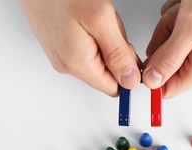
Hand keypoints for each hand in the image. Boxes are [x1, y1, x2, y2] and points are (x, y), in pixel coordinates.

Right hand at [20, 0, 141, 95]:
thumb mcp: (101, 20)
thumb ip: (118, 54)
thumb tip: (130, 80)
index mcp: (77, 63)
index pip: (114, 88)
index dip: (128, 72)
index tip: (128, 51)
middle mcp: (67, 64)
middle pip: (108, 73)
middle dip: (116, 52)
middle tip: (109, 28)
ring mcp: (62, 55)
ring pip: (100, 59)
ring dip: (106, 41)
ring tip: (95, 20)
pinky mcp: (60, 45)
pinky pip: (88, 48)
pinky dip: (95, 35)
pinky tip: (87, 19)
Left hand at [143, 0, 191, 97]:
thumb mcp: (191, 29)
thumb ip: (169, 58)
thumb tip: (151, 82)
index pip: (166, 89)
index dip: (153, 74)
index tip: (153, 54)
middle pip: (162, 61)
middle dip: (163, 38)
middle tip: (179, 23)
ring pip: (165, 40)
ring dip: (170, 21)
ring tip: (189, 10)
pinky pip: (171, 24)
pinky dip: (176, 11)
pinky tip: (191, 5)